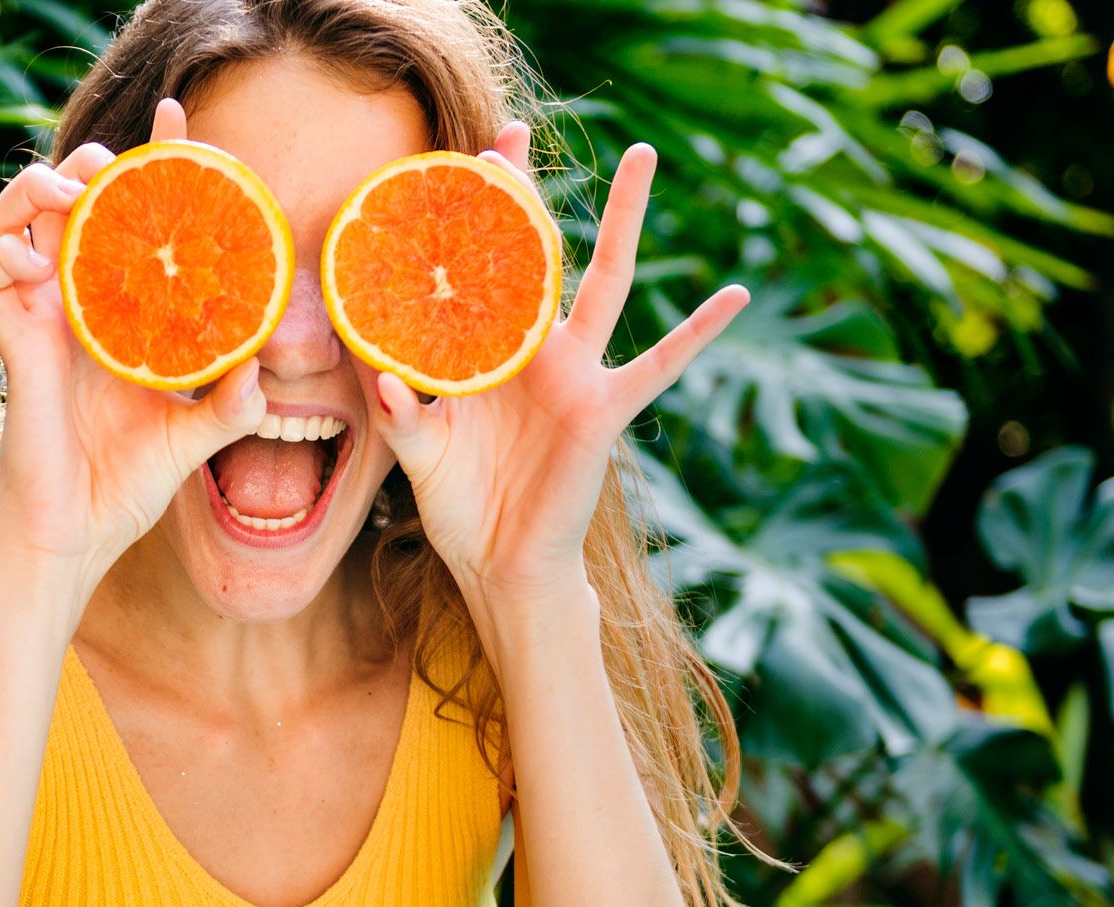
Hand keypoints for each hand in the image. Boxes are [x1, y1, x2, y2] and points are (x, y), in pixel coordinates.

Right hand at [0, 99, 270, 582]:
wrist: (75, 539)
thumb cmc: (123, 489)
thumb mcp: (194, 437)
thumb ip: (230, 403)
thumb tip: (267, 367)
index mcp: (116, 313)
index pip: (128, 217)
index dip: (150, 164)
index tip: (178, 122)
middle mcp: (71, 307)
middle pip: (61, 200)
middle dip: (86, 162)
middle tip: (118, 165)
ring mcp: (35, 324)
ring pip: (7, 223)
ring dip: (33, 192)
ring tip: (70, 194)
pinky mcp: (9, 349)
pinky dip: (3, 257)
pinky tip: (38, 264)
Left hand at [369, 130, 746, 596]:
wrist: (501, 565)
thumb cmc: (461, 506)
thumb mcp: (418, 453)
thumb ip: (402, 410)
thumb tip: (382, 374)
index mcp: (482, 355)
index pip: (470, 276)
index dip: (456, 233)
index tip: (439, 172)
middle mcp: (531, 351)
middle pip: (532, 255)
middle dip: (521, 196)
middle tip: (514, 131)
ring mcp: (574, 373)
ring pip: (605, 281)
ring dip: (623, 221)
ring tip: (645, 159)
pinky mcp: (605, 409)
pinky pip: (659, 365)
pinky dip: (697, 332)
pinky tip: (734, 296)